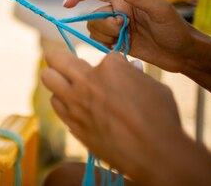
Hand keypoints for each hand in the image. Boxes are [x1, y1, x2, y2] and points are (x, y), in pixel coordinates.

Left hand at [41, 49, 183, 182]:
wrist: (155, 155)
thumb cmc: (161, 119)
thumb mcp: (153, 87)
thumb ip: (135, 75)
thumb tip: (131, 68)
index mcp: (109, 68)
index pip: (104, 55)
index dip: (114, 64)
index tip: (120, 72)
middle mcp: (86, 82)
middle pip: (54, 58)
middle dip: (59, 57)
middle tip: (67, 63)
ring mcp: (75, 104)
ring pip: (49, 81)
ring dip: (60, 82)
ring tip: (73, 88)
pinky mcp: (72, 124)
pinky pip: (57, 105)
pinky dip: (64, 103)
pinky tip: (77, 107)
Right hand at [63, 0, 195, 72]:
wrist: (184, 54)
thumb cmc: (175, 28)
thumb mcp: (159, 9)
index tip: (67, 3)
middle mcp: (116, 11)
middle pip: (92, 16)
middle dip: (104, 24)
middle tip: (123, 29)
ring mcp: (116, 27)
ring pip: (93, 30)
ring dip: (105, 36)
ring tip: (124, 40)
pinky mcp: (116, 43)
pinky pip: (99, 43)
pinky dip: (106, 46)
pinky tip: (121, 48)